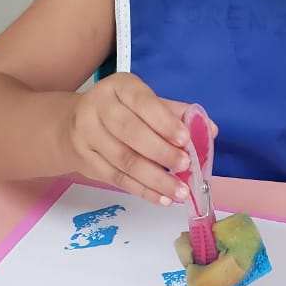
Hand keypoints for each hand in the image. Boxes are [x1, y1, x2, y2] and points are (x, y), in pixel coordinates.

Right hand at [69, 73, 212, 205]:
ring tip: (179, 191)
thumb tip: (210, 129)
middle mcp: (98, 107)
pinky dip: (142, 191)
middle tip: (185, 167)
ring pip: (123, 160)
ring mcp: (87, 134)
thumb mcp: (148, 104)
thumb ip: (178, 115)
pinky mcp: (85, 160)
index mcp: (119, 87)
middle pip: (130, 133)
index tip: (185, 139)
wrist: (76, 123)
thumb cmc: (122, 111)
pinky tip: (162, 198)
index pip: (143, 103)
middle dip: (161, 152)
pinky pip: (117, 179)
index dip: (164, 122)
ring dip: (155, 179)